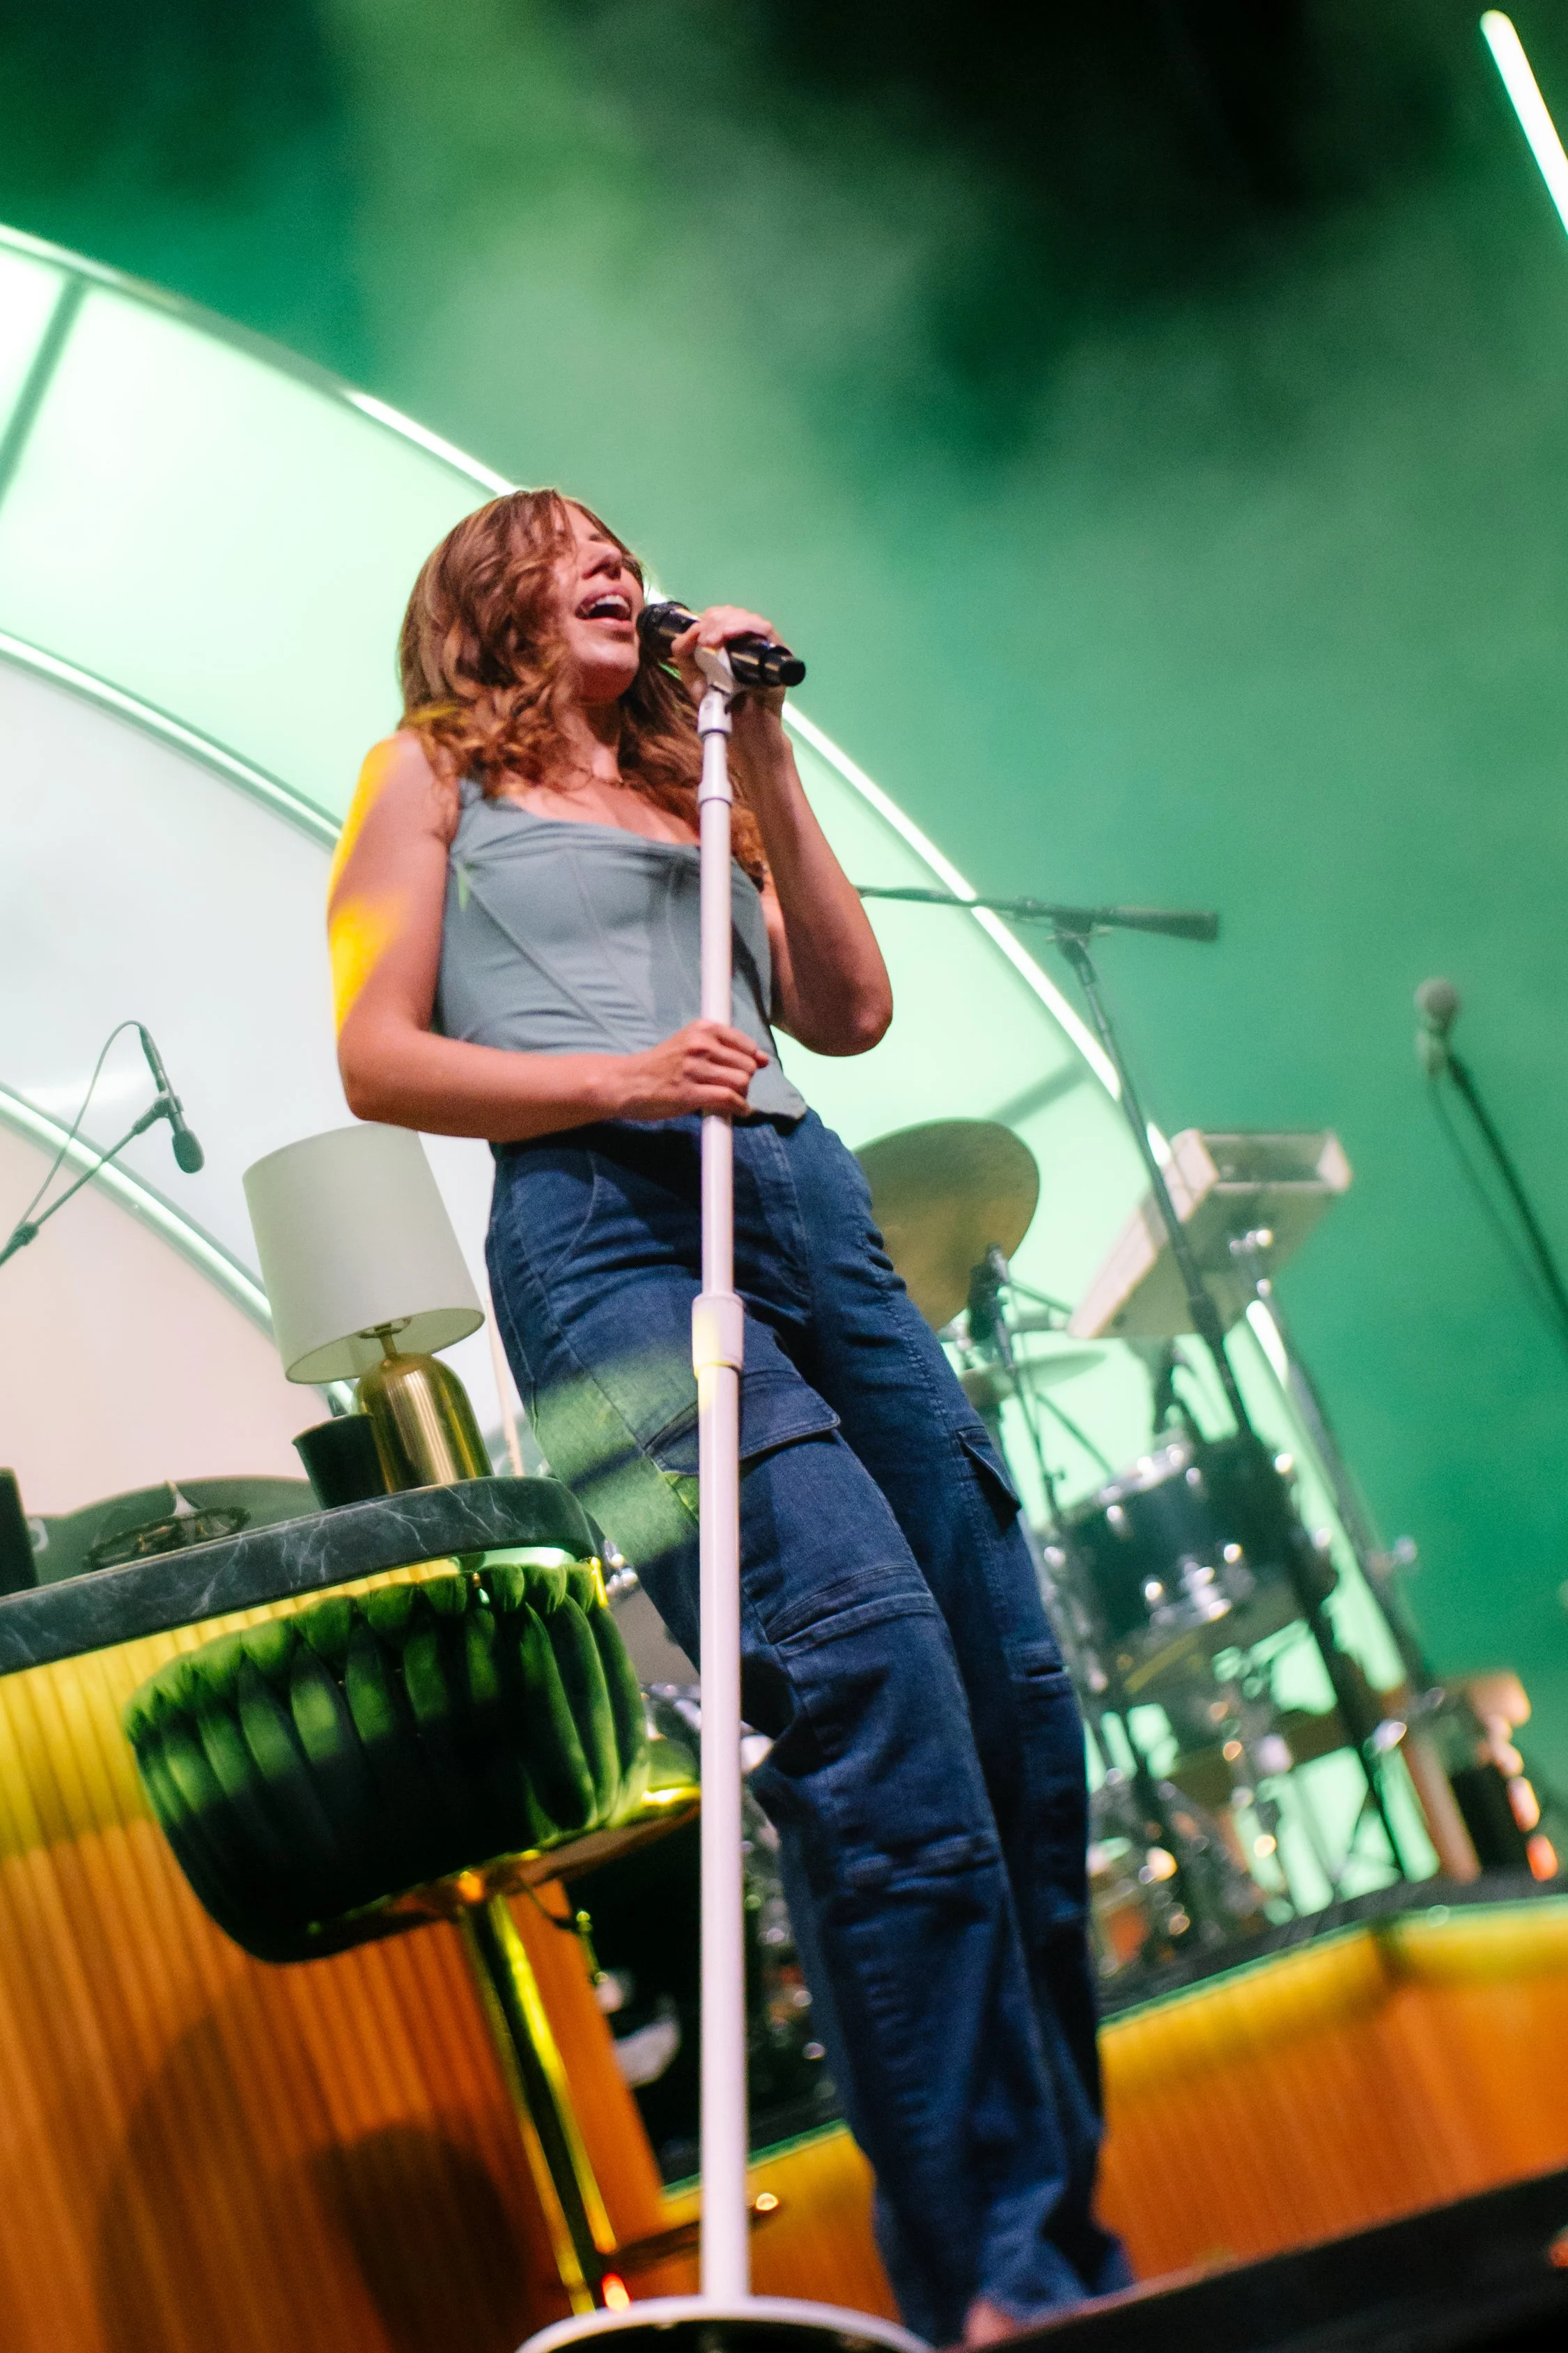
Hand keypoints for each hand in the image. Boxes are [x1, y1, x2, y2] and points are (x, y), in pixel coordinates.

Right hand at [613, 1019, 767, 1119]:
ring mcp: (694, 1069)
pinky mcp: (689, 1093)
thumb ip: (726, 1048)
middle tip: (730, 1087)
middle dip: (744, 1080)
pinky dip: (738, 1108)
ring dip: (741, 1095)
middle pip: (748, 1066)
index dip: (750, 1061)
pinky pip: (729, 1099)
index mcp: (702, 1029)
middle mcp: (700, 1045)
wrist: (627, 1083)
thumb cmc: (661, 1065)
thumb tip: (764, 1059)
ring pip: (741, 1082)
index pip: (746, 1045)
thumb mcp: (691, 1045)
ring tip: (729, 1099)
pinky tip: (735, 1111)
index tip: (742, 1071)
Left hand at [671, 605, 788, 721]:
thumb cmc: (721, 704)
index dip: (709, 619)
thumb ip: (683, 652)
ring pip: (749, 619)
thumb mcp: (692, 676)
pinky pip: (766, 630)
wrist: (742, 728)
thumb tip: (692, 628)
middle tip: (706, 639)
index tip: (700, 635)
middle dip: (717, 621)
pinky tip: (731, 635)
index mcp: (730, 641)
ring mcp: (765, 646)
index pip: (722, 616)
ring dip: (729, 623)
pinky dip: (748, 627)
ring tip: (714, 639)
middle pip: (735, 614)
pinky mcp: (779, 653)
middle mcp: (749, 640)